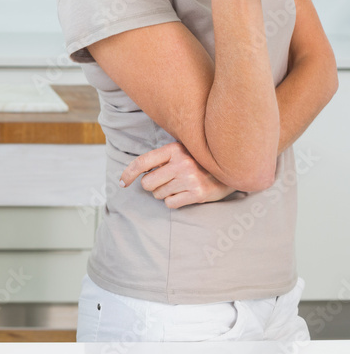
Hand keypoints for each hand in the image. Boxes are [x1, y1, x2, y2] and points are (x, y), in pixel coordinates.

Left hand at [120, 141, 234, 208]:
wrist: (231, 169)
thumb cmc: (199, 161)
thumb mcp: (180, 151)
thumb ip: (161, 159)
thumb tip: (135, 174)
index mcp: (174, 149)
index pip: (142, 162)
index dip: (128, 174)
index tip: (122, 183)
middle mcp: (181, 163)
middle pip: (147, 183)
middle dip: (152, 186)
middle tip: (164, 182)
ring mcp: (190, 179)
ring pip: (158, 195)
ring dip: (164, 193)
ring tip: (179, 185)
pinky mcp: (197, 194)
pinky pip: (170, 204)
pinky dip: (173, 202)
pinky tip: (184, 194)